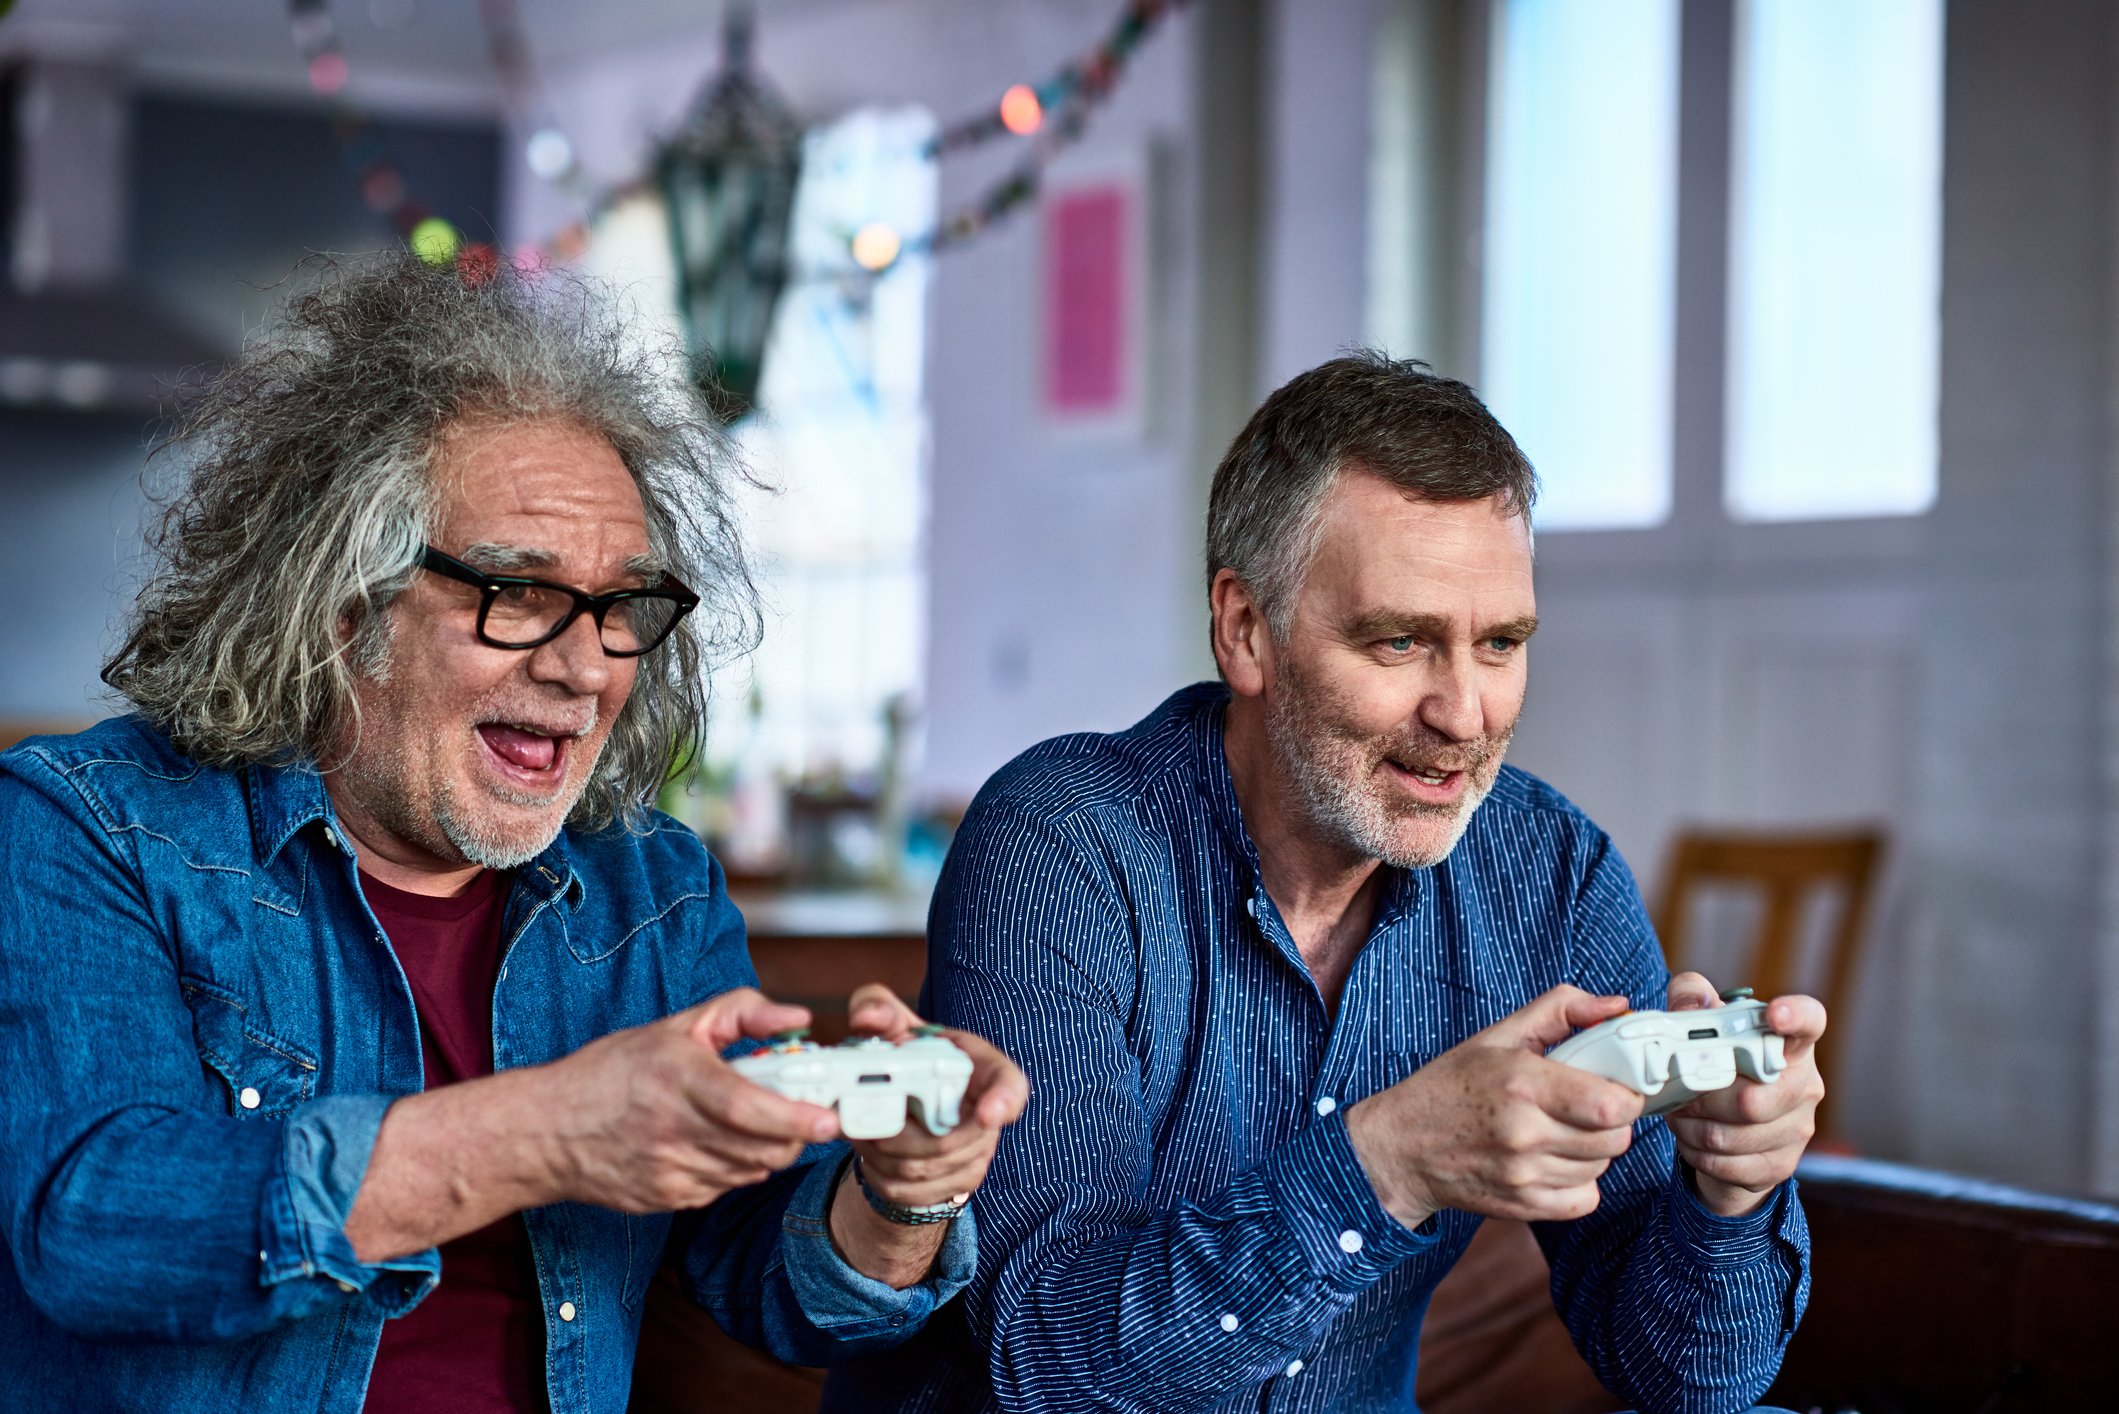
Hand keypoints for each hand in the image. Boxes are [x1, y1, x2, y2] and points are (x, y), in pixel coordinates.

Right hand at [547, 987, 841, 1213]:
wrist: (548, 1131)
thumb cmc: (611, 1072)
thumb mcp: (676, 1026)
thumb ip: (743, 1012)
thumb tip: (799, 1019)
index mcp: (678, 1080)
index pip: (749, 1108)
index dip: (795, 1118)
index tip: (829, 1117)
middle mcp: (674, 1131)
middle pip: (761, 1148)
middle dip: (794, 1135)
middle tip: (803, 1114)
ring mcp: (670, 1172)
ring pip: (749, 1171)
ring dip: (766, 1150)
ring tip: (751, 1123)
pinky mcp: (666, 1200)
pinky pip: (723, 1187)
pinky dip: (735, 1167)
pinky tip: (716, 1143)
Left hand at [827, 984, 1029, 1287]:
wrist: (914, 1099)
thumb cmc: (910, 1055)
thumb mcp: (895, 1024)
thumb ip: (878, 1009)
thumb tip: (865, 1020)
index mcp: (983, 1068)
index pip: (1009, 1086)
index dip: (1003, 1101)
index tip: (987, 1115)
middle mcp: (988, 1115)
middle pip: (949, 1140)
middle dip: (897, 1133)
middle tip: (864, 1116)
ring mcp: (976, 1155)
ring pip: (923, 1169)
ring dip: (881, 1154)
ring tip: (860, 1129)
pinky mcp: (956, 1185)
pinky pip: (913, 1191)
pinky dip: (880, 1175)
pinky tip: (870, 1152)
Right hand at [1346, 986, 1645, 1228]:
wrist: (1401, 1148)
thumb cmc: (1450, 1086)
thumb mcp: (1498, 1035)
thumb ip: (1561, 1010)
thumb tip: (1617, 1006)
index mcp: (1522, 1082)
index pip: (1611, 1104)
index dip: (1626, 1094)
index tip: (1614, 1085)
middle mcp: (1524, 1132)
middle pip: (1616, 1139)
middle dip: (1611, 1120)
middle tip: (1587, 1107)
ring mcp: (1524, 1175)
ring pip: (1601, 1167)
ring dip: (1593, 1150)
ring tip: (1562, 1131)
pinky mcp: (1523, 1206)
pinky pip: (1585, 1199)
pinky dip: (1580, 1182)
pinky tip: (1554, 1161)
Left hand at [1662, 972, 1826, 1216]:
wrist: (1726, 1134)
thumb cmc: (1716, 1068)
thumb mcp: (1697, 1026)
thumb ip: (1690, 1000)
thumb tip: (1693, 1003)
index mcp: (1789, 1042)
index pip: (1809, 1020)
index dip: (1795, 1015)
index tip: (1774, 1013)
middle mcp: (1804, 1083)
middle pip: (1749, 1098)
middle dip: (1701, 1099)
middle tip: (1679, 1093)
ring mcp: (1799, 1127)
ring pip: (1731, 1135)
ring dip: (1692, 1127)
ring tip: (1681, 1115)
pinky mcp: (1782, 1164)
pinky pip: (1729, 1164)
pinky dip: (1698, 1154)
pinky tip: (1693, 1140)